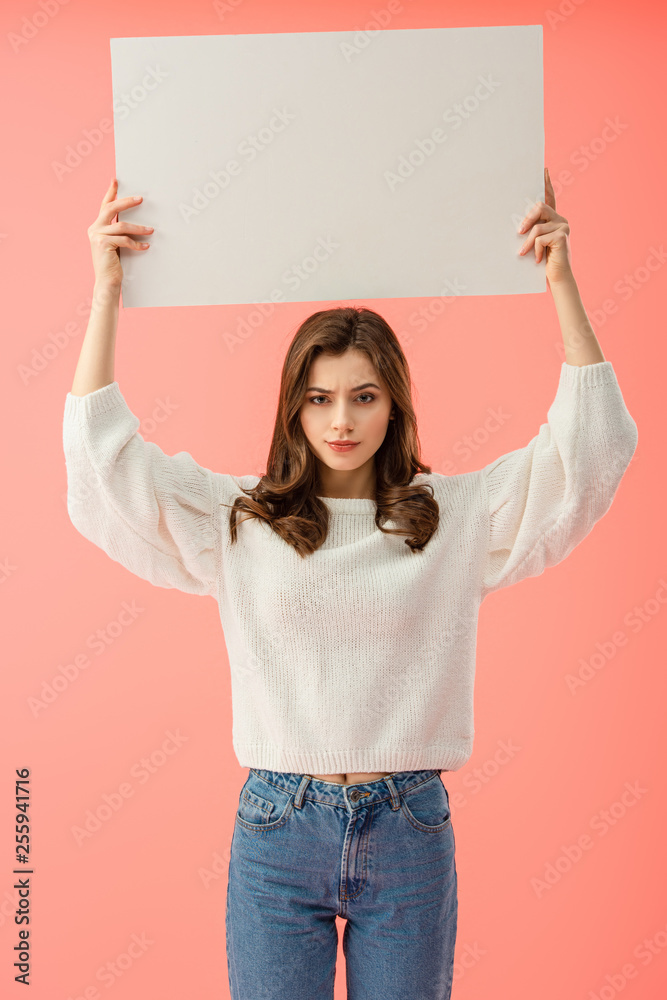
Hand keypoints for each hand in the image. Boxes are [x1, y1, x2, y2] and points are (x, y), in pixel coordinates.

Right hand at [87, 179, 153, 285]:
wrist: (107, 282)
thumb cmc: (114, 264)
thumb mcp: (115, 244)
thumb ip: (118, 231)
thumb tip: (135, 220)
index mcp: (97, 226)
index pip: (104, 205)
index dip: (110, 192)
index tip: (116, 180)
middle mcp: (94, 228)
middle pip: (111, 208)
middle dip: (127, 202)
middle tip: (141, 199)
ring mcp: (97, 236)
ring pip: (121, 225)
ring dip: (139, 228)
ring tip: (152, 230)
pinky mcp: (103, 244)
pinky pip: (124, 240)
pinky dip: (137, 243)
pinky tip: (145, 246)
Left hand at [517, 167, 572, 285]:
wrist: (557, 278)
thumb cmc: (543, 262)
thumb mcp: (535, 243)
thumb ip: (531, 231)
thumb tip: (517, 225)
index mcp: (554, 219)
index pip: (549, 198)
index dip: (546, 184)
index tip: (543, 170)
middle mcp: (560, 220)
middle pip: (540, 207)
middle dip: (527, 219)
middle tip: (518, 232)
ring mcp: (563, 227)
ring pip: (537, 227)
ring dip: (527, 242)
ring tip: (523, 253)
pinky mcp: (562, 236)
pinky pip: (540, 238)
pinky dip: (534, 250)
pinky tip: (537, 260)